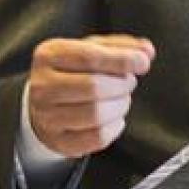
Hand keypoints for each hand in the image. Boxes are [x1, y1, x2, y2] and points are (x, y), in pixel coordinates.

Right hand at [27, 34, 154, 156]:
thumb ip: (121, 46)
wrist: (44, 103)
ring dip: (120, 105)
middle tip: (129, 82)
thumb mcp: (92, 49)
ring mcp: (47, 117)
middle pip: (94, 87)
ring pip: (96, 114)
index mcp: (49, 55)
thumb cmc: (73, 71)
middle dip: (122, 84)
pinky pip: (97, 138)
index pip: (89, 57)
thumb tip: (146, 51)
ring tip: (121, 98)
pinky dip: (115, 127)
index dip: (122, 60)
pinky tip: (114, 117)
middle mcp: (42, 86)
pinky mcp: (58, 141)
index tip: (143, 62)